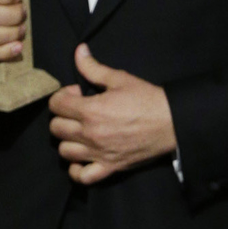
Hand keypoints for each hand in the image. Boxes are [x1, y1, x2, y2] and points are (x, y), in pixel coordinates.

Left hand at [47, 43, 175, 184]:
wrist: (172, 122)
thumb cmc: (147, 99)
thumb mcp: (120, 79)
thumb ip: (94, 68)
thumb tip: (79, 51)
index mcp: (91, 110)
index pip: (55, 105)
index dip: (63, 97)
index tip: (77, 95)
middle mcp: (90, 134)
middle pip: (56, 129)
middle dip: (63, 117)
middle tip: (79, 113)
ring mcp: (99, 153)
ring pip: (64, 152)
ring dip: (68, 142)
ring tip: (80, 135)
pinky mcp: (110, 168)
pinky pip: (82, 177)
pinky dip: (78, 171)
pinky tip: (82, 159)